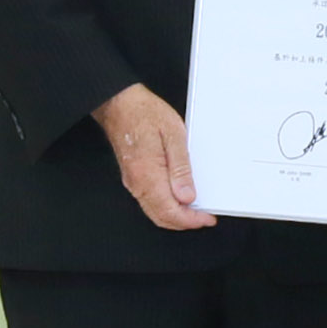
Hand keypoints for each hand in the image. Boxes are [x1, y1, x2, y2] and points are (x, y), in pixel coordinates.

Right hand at [95, 83, 216, 231]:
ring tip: (195, 208)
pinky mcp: (133, 178)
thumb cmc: (145, 113)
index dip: (191, 220)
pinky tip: (179, 198)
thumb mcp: (174, 135)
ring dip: (176, 216)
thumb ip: (181, 168)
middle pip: (162, 218)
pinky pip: (149, 202)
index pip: (170, 211)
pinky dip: (166, 207)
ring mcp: (133, 182)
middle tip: (204, 217)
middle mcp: (137, 183)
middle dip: (185, 222)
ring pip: (155, 212)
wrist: (120, 104)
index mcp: (148, 174)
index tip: (206, 218)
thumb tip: (187, 196)